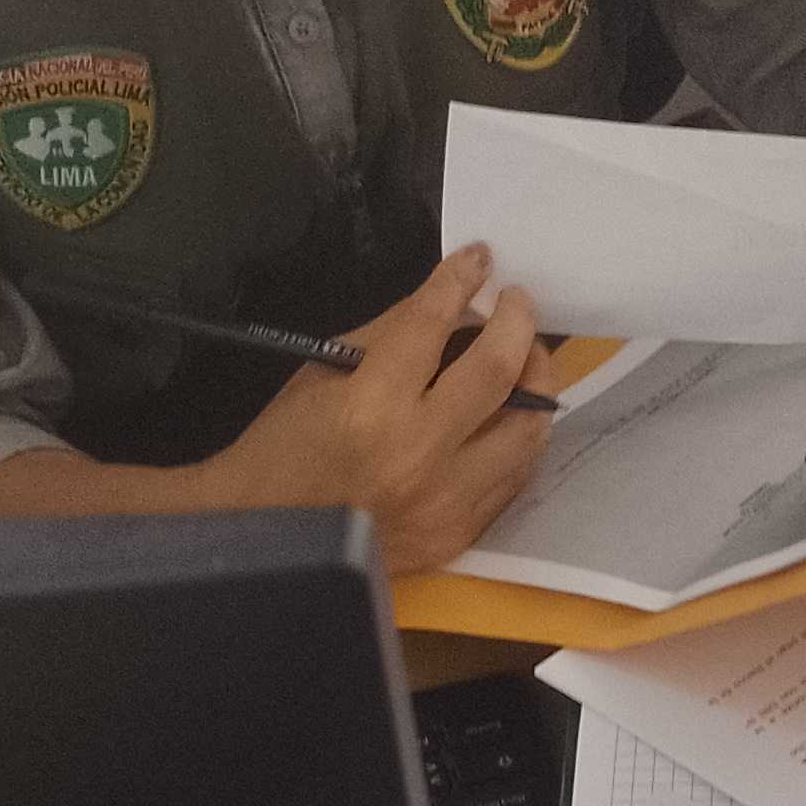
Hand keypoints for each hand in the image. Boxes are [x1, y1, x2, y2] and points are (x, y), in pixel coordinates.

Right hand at [191, 246, 557, 570]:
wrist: (269, 546)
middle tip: (517, 304)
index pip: (432, 324)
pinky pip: (513, 476)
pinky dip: (517, 437)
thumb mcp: (321, 376)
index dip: (460, 280)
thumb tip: (451, 304)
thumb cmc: (283, 451)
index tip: (479, 258)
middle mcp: (419, 454)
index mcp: (371, 408)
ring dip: (535, 383)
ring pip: (527, 429)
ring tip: (525, 360)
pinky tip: (509, 415)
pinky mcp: (458, 534)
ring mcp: (446, 501)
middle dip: (518, 322)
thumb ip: (390, 335)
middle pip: (500, 371)